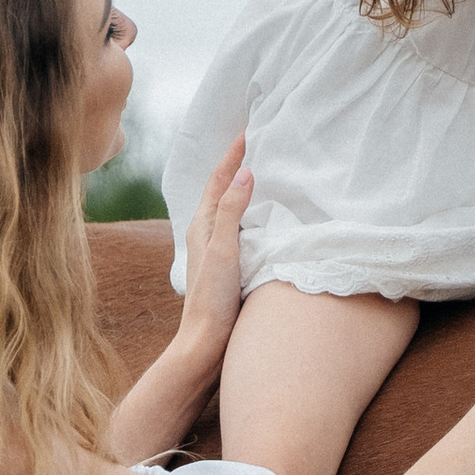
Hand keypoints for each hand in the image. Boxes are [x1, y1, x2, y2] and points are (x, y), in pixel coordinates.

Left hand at [177, 138, 251, 370]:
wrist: (206, 345)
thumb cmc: (211, 300)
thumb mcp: (223, 250)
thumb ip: (231, 211)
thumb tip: (245, 172)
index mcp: (202, 225)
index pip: (219, 178)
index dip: (234, 153)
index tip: (250, 128)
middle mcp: (208, 234)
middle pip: (226, 189)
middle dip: (242, 164)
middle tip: (263, 142)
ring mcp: (220, 250)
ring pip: (236, 209)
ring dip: (250, 190)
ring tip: (271, 172)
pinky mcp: (232, 266)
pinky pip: (245, 229)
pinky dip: (257, 215)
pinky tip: (272, 218)